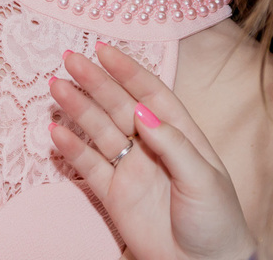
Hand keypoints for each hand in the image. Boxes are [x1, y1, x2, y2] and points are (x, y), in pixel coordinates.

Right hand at [49, 43, 255, 259]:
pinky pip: (89, 167)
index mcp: (180, 135)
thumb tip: (142, 112)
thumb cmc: (216, 222)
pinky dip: (72, 149)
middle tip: (70, 59)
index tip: (104, 50)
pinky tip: (56, 131)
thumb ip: (172, 145)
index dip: (127, 71)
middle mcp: (152, 147)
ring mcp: (131, 170)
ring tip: (56, 87)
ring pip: (99, 131)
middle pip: (118, 106)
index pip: (150, 94)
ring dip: (78, 109)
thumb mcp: (204, 179)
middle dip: (95, 82)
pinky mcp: (115, 196)